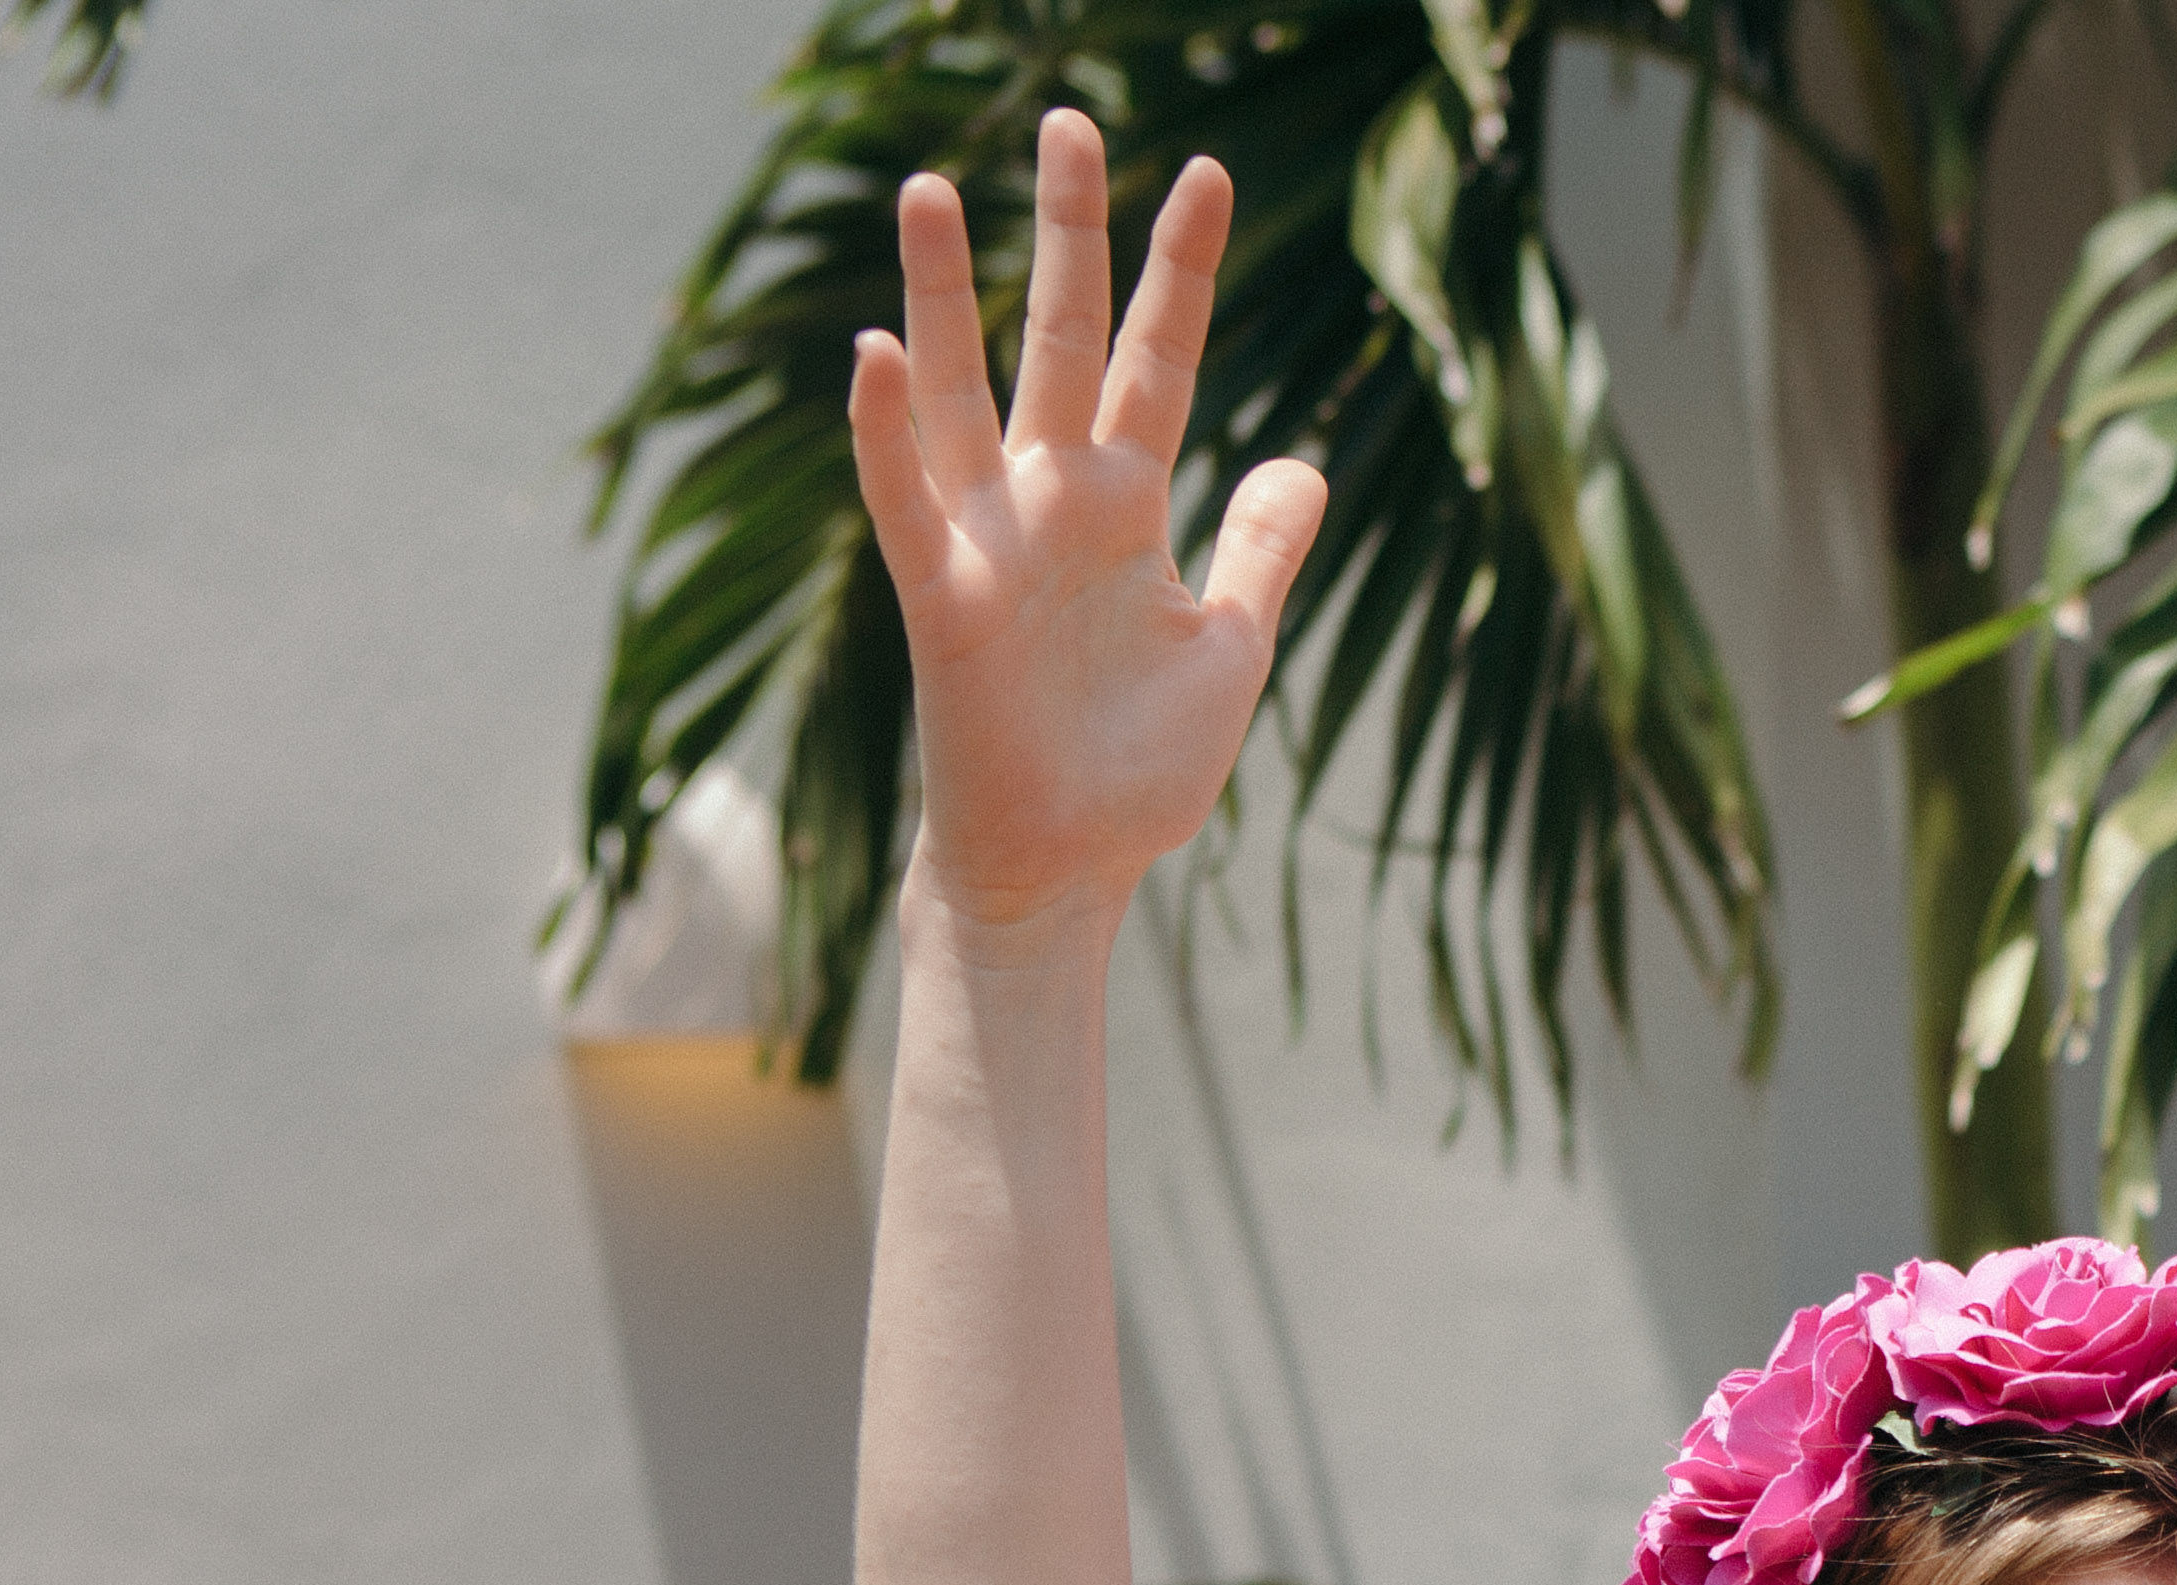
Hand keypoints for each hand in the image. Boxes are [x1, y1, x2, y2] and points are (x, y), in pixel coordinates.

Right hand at [847, 115, 1326, 930]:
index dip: (1182, 272)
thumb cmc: (1137, 768)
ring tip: (931, 186)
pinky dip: (883, 432)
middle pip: (1064, 339)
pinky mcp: (945, 600)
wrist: (1070, 869)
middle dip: (1071, 235)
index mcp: (1128, 504)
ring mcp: (992, 542)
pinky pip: (905, 502)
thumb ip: (1261, 550)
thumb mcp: (1232, 647)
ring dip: (940, 294)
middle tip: (1074, 122)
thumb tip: (1304, 458)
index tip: (1208, 173)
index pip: (1162, 359)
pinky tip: (872, 353)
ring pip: (961, 392)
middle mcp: (1053, 500)